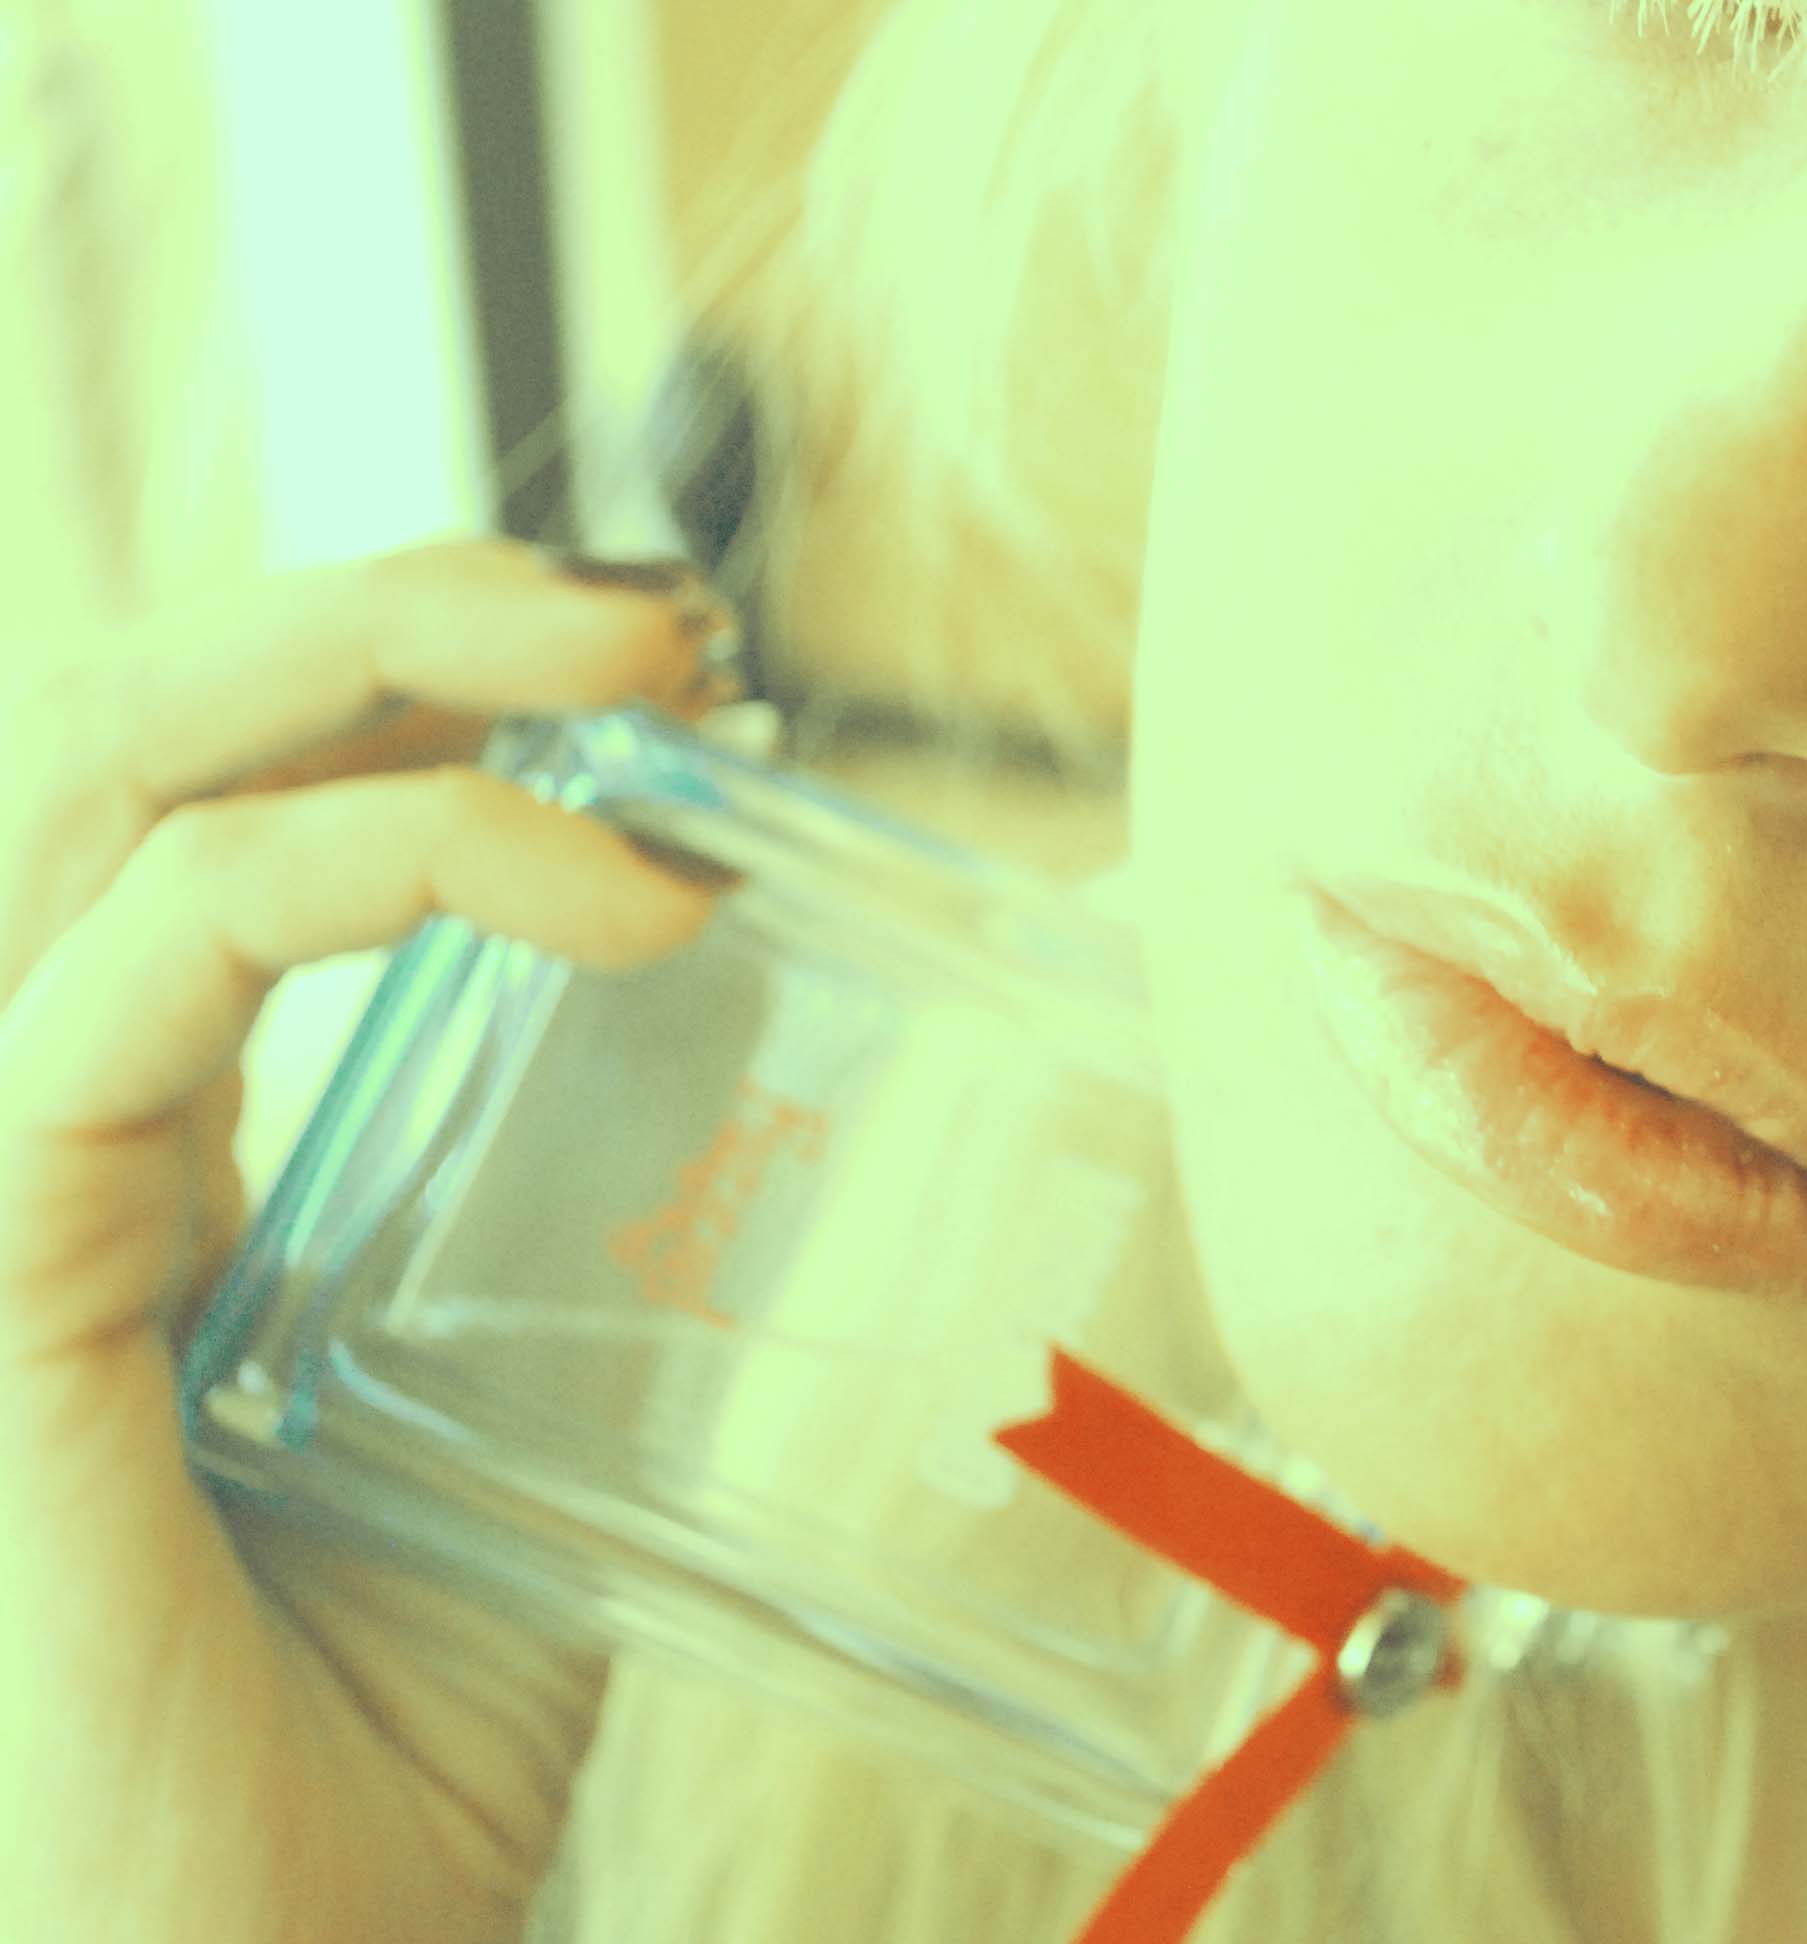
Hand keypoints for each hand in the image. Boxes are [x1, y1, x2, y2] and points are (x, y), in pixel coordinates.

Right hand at [0, 538, 738, 1943]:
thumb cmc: (346, 1800)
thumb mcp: (516, 1475)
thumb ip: (589, 1297)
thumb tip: (817, 1121)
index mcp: (121, 1175)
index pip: (212, 833)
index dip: (412, 700)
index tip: (669, 688)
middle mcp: (13, 1138)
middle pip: (128, 744)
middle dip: (393, 612)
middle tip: (667, 618)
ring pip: (100, 777)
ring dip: (383, 657)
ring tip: (656, 663)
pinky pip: (143, 960)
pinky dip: (392, 865)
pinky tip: (630, 901)